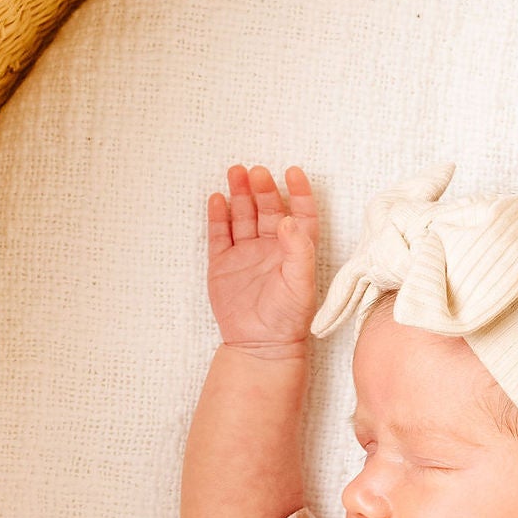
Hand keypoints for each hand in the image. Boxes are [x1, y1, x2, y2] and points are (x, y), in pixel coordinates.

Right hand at [206, 162, 318, 355]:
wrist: (260, 345)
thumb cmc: (288, 318)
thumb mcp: (300, 284)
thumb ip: (297, 251)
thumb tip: (288, 220)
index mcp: (294, 250)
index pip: (300, 214)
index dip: (298, 192)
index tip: (292, 172)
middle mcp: (271, 247)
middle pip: (267, 209)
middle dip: (262, 188)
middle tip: (256, 172)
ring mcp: (245, 253)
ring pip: (242, 215)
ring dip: (240, 194)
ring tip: (235, 172)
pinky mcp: (223, 263)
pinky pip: (220, 234)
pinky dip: (218, 216)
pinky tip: (218, 199)